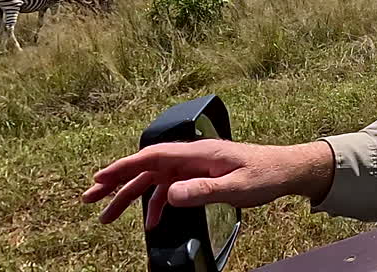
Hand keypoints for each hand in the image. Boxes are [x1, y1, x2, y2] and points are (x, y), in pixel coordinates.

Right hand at [81, 139, 333, 228]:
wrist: (287, 170)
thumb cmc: (265, 175)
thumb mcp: (236, 187)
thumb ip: (203, 190)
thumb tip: (171, 195)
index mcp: (198, 153)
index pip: (152, 157)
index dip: (123, 168)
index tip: (100, 179)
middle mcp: (192, 156)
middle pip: (146, 167)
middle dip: (116, 182)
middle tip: (89, 198)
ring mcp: (195, 166)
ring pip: (154, 180)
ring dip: (130, 196)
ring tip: (107, 216)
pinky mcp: (200, 176)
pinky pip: (170, 189)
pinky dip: (156, 205)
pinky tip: (150, 222)